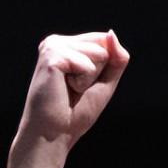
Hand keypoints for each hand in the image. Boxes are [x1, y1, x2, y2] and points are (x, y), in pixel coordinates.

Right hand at [16, 30, 129, 150]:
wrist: (53, 134)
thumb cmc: (75, 113)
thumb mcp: (104, 84)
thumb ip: (116, 60)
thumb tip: (111, 33)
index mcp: (67, 45)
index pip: (104, 42)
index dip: (104, 69)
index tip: (83, 87)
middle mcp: (58, 41)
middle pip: (103, 45)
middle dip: (97, 74)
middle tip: (74, 90)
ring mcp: (53, 45)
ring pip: (97, 54)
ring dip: (89, 79)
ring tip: (69, 90)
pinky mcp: (52, 55)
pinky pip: (86, 64)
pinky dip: (82, 82)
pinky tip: (64, 89)